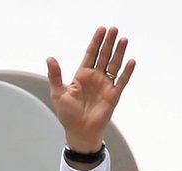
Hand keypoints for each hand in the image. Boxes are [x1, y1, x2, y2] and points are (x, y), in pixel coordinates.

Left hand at [47, 26, 135, 152]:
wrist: (79, 131)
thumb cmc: (67, 114)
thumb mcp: (58, 93)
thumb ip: (55, 75)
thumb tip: (50, 58)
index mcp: (82, 76)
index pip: (90, 54)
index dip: (96, 42)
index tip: (101, 30)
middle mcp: (95, 78)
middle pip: (104, 56)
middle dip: (108, 43)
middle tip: (114, 29)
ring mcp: (105, 85)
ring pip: (114, 65)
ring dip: (119, 53)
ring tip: (123, 39)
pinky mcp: (113, 95)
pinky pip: (121, 81)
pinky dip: (126, 72)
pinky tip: (131, 61)